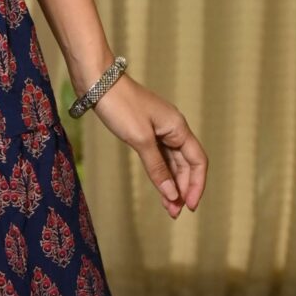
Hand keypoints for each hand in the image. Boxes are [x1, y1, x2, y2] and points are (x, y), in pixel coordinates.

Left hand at [89, 74, 205, 219]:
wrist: (97, 82)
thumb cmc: (120, 106)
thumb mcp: (140, 139)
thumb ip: (157, 168)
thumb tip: (172, 194)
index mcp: (178, 127)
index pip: (198, 161)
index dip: (197, 185)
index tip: (191, 206)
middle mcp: (173, 129)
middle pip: (187, 164)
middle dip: (183, 189)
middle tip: (175, 213)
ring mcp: (159, 130)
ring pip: (173, 162)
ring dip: (172, 185)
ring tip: (169, 208)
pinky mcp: (145, 131)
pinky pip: (159, 157)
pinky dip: (160, 173)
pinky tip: (160, 188)